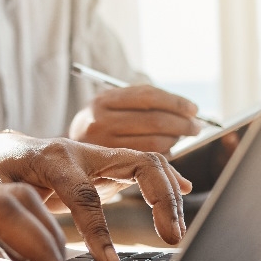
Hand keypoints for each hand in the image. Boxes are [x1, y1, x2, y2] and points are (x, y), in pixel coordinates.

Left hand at [0, 133, 190, 260]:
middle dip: (159, 200)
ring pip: (148, 161)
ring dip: (168, 194)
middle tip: (171, 239)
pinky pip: (144, 164)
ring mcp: (98, 154)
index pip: (84, 195)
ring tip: (175, 232)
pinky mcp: (107, 162)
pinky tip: (184, 192)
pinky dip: (166, 178)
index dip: (100, 231)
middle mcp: (82, 151)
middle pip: (137, 164)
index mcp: (53, 159)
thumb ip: (14, 223)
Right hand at [70, 85, 202, 153]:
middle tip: (195, 127)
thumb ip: (146, 110)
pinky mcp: (108, 164)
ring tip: (180, 137)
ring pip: (153, 140)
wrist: (65, 157)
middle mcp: (99, 120)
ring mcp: (102, 143)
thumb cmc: (101, 130)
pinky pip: (146, 158)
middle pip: (153, 119)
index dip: (175, 102)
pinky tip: (165, 149)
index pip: (147, 96)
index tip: (193, 109)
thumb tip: (191, 112)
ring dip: (174, 139)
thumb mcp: (114, 112)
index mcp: (103, 100)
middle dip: (181, 123)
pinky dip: (163, 153)